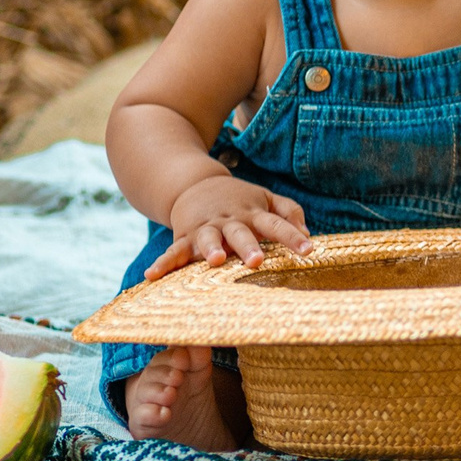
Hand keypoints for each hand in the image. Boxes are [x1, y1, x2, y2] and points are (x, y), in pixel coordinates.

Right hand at [125, 346, 235, 448]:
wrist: (191, 426)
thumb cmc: (191, 391)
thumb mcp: (199, 371)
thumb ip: (199, 353)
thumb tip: (201, 335)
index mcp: (165, 365)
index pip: (164, 356)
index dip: (173, 357)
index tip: (185, 360)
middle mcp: (151, 381)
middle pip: (152, 373)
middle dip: (165, 374)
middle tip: (178, 377)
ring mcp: (145, 402)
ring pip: (145, 393)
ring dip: (158, 393)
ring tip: (171, 395)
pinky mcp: (142, 423)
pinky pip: (142, 417)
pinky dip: (152, 415)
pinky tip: (165, 414)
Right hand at [146, 175, 312, 277]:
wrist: (195, 184)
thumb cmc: (238, 199)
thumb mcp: (265, 198)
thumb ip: (289, 212)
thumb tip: (307, 234)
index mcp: (252, 213)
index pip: (276, 224)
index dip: (292, 236)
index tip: (308, 249)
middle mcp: (230, 221)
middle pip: (241, 233)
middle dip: (248, 246)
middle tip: (257, 260)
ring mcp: (206, 228)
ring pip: (209, 238)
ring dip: (211, 249)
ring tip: (215, 260)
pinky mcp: (184, 236)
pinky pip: (174, 251)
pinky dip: (163, 263)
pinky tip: (152, 276)